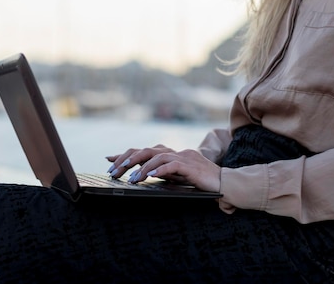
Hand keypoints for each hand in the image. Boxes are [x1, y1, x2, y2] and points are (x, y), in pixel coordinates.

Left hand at [106, 146, 220, 192]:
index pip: (144, 151)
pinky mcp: (190, 165)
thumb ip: (162, 173)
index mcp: (171, 154)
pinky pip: (171, 165)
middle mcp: (175, 152)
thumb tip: (141, 176)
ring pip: (156, 155)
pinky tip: (147, 176)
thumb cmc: (201, 182)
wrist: (224, 183)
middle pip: (146, 150)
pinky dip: (157, 169)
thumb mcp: (177, 177)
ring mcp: (183, 157)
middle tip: (113, 171)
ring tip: (129, 178)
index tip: (109, 160)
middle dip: (127, 160)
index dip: (126, 154)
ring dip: (140, 166)